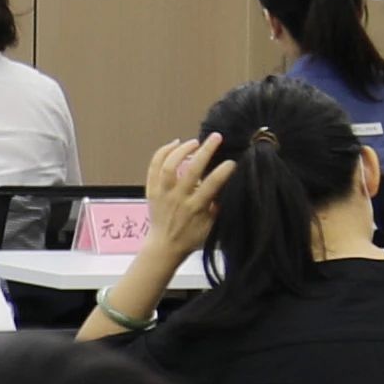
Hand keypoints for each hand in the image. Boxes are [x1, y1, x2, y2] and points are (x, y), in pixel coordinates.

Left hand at [137, 131, 230, 257]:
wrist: (164, 246)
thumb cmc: (190, 237)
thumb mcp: (211, 227)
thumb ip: (218, 207)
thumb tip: (228, 188)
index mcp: (194, 208)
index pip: (210, 186)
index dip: (222, 172)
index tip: (232, 162)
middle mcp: (178, 198)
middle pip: (190, 171)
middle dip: (205, 151)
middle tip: (216, 137)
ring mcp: (163, 193)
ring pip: (169, 166)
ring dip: (182, 150)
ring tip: (194, 141)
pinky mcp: (152, 190)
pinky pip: (153, 168)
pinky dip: (162, 153)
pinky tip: (174, 144)